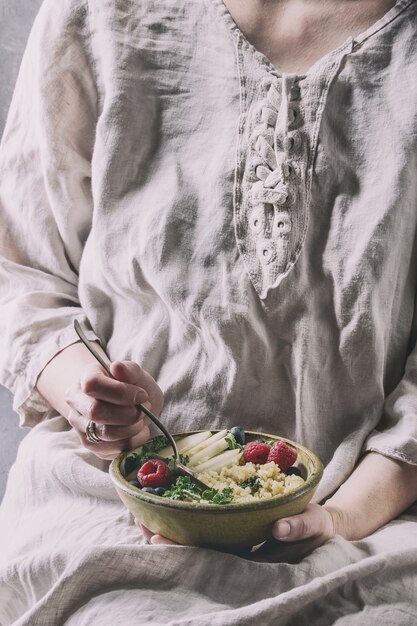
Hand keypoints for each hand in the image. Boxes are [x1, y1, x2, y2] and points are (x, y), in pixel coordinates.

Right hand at [65, 360, 163, 459]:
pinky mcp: (91, 445)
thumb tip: (117, 367)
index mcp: (85, 379)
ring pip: (105, 434)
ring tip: (142, 419)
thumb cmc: (131, 385)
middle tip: (145, 408)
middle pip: (97, 412)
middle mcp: (76, 403)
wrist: (127, 404)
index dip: (121, 392)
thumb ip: (129, 370)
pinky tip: (138, 430)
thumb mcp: (135, 373)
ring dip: (132, 428)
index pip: (93, 385)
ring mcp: (80, 426)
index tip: (142, 395)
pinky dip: (133, 441)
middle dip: (129, 413)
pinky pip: (113, 449)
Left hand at [135, 503, 343, 560]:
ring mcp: (232, 538)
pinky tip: (164, 504)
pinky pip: (202, 522)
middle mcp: (235, 549)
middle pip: (193, 545)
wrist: (319, 524)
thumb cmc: (318, 528)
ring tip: (140, 513)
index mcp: (250, 555)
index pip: (208, 553)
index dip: (181, 546)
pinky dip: (182, 514)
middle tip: (138, 521)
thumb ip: (300, 526)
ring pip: (193, 536)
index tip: (157, 535)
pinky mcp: (233, 525)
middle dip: (165, 535)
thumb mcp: (315, 525)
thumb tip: (280, 528)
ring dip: (168, 525)